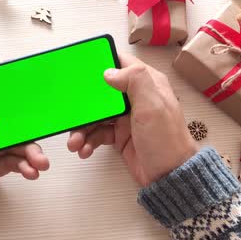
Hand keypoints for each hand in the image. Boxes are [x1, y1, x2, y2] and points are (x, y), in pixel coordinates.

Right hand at [67, 54, 197, 186]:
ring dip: (82, 128)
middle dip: (83, 104)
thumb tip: (109, 71)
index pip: (122, 64)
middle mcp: (135, 98)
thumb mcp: (153, 106)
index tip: (80, 68)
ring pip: (96, 115)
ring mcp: (126, 117)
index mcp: (147, 84)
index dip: (102, 62)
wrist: (169, 176)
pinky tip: (84, 149)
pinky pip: (98, 133)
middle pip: (101, 92)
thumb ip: (135, 81)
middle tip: (70, 115)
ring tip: (74, 143)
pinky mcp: (119, 135)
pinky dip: (88, 141)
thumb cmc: (166, 140)